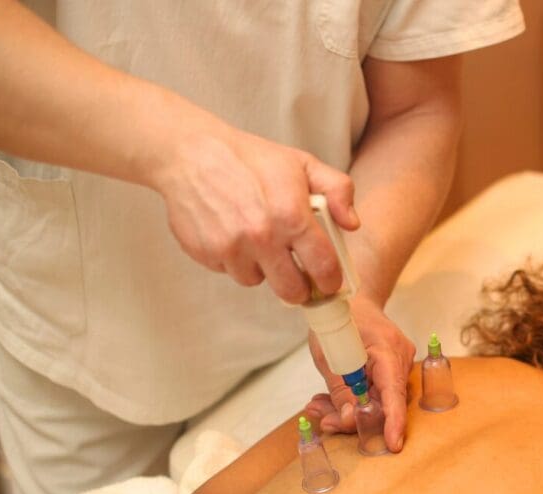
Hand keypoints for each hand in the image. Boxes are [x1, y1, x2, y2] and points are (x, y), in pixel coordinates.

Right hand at [151, 127, 359, 303]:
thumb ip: (337, 190)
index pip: (323, 267)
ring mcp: (231, 248)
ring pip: (258, 281)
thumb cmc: (250, 159)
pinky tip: (234, 234)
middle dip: (299, 287)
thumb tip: (352, 224)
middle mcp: (262, 236)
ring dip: (262, 269)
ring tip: (259, 240)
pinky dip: (236, 260)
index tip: (329, 283)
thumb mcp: (302, 164)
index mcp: (291, 215)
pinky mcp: (207, 253)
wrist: (190, 154)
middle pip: (292, 291)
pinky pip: (230, 271)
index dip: (330, 281)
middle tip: (298, 275)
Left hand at [309, 294, 414, 451]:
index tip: (392, 444)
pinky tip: (332, 399)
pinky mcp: (392, 367)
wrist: (353, 297)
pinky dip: (354, 398)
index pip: (394, 392)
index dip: (393, 421)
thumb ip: (340, 390)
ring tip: (319, 405)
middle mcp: (400, 357)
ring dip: (349, 408)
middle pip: (384, 402)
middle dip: (353, 418)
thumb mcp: (327, 355)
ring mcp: (399, 362)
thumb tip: (350, 420)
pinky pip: (377, 391)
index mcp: (387, 349)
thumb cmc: (339, 318)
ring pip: (378, 399)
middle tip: (322, 419)